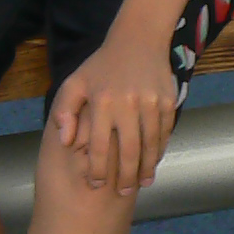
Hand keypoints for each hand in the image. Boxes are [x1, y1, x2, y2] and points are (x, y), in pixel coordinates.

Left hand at [51, 31, 177, 193]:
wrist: (139, 39)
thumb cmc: (102, 65)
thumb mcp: (75, 82)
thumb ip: (65, 111)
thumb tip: (66, 142)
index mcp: (102, 102)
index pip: (98, 146)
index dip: (97, 169)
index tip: (95, 185)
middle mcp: (128, 104)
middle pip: (128, 150)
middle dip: (124, 177)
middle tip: (122, 193)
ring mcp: (152, 102)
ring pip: (150, 144)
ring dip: (146, 167)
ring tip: (141, 183)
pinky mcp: (168, 100)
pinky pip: (165, 132)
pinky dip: (160, 149)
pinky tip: (154, 161)